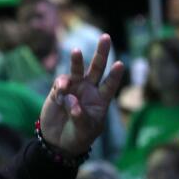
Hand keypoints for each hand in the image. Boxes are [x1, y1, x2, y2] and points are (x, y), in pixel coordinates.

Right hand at [39, 35, 124, 155]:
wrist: (59, 141)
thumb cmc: (78, 137)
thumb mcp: (84, 131)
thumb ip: (80, 117)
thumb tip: (72, 100)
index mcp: (101, 100)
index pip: (110, 85)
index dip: (115, 75)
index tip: (120, 64)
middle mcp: (89, 90)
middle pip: (97, 68)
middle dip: (101, 53)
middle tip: (106, 37)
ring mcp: (74, 88)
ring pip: (77, 70)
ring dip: (77, 61)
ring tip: (76, 51)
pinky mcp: (59, 91)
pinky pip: (61, 83)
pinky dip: (61, 86)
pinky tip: (61, 94)